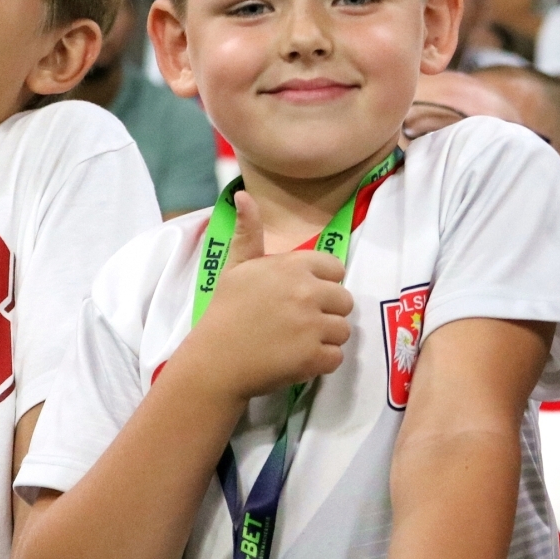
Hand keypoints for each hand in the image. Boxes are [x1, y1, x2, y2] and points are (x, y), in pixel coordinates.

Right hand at [176, 191, 353, 404]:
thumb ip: (248, 232)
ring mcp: (312, 326)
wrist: (214, 360)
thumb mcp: (236, 266)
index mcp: (293, 266)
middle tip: (299, 323)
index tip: (301, 297)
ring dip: (325, 339)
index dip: (322, 284)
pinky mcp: (313, 357)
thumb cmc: (225, 311)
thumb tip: (243, 195)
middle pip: (345, 301)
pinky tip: (298, 359)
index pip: (336, 270)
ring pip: (343, 330)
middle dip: (327, 312)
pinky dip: (321, 362)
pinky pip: (336, 357)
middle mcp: (308, 292)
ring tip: (298, 342)